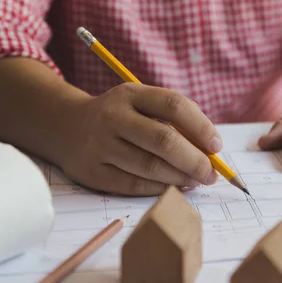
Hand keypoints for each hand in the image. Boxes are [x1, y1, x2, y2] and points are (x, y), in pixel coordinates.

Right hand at [59, 83, 221, 195]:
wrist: (65, 126)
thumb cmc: (120, 117)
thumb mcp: (141, 105)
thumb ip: (173, 120)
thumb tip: (210, 151)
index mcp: (130, 94)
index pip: (173, 105)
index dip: (201, 126)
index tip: (216, 146)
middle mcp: (112, 117)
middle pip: (164, 140)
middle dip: (195, 160)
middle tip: (211, 174)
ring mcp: (99, 145)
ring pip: (150, 167)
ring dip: (180, 177)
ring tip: (196, 181)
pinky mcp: (91, 171)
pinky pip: (133, 185)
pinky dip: (160, 189)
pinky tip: (174, 187)